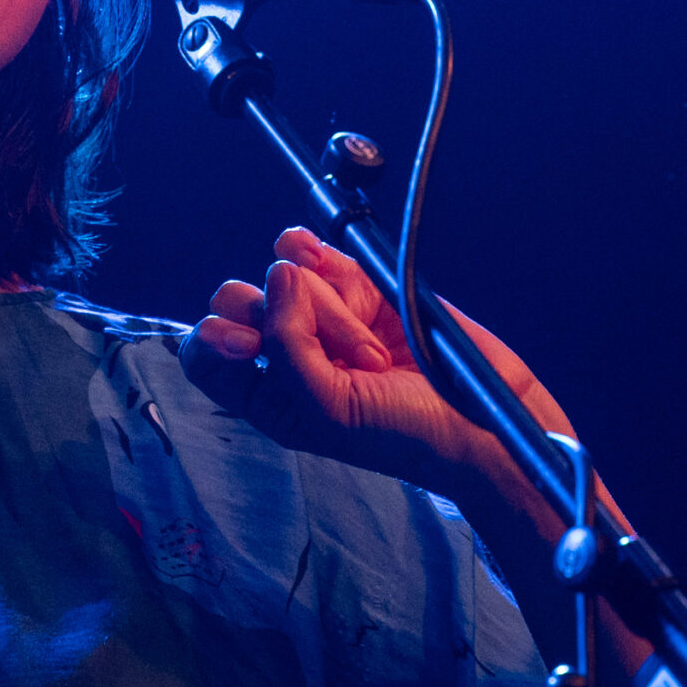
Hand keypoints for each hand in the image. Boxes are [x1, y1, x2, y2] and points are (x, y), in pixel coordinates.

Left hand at [179, 226, 575, 514]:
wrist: (482, 423)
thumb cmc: (403, 435)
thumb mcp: (327, 409)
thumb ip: (287, 346)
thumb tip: (281, 273)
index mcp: (262, 395)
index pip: (203, 351)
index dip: (216, 337)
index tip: (248, 345)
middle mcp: (284, 353)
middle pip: (238, 301)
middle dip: (284, 321)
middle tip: (336, 359)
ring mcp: (321, 315)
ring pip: (282, 273)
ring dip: (329, 306)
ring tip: (371, 350)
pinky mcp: (359, 286)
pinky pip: (315, 251)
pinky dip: (327, 260)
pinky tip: (361, 291)